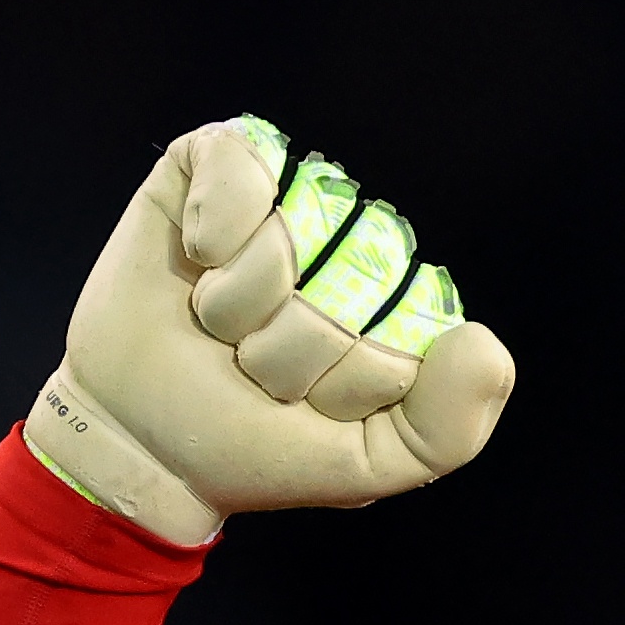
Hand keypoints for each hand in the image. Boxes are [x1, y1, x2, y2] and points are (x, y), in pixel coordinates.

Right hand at [26, 117, 517, 539]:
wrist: (146, 447)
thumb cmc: (258, 449)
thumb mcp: (369, 464)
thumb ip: (449, 427)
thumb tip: (479, 339)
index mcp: (394, 299)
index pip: (407, 314)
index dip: (348, 377)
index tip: (307, 406)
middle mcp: (345, 238)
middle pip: (349, 270)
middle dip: (288, 348)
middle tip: (254, 369)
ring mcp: (281, 196)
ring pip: (289, 232)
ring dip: (241, 302)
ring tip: (220, 328)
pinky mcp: (210, 168)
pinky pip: (240, 161)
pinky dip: (214, 225)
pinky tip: (197, 261)